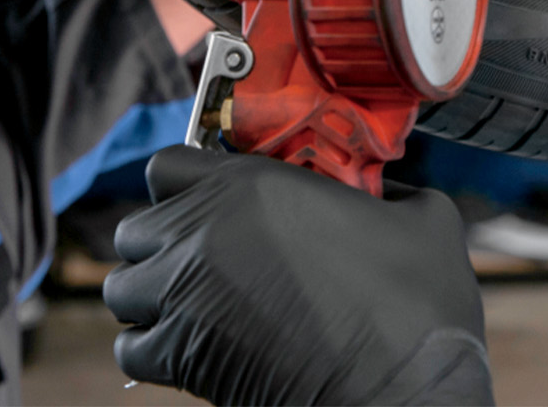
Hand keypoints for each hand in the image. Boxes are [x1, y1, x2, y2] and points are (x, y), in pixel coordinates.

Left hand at [105, 146, 492, 404]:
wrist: (402, 394)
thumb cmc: (418, 309)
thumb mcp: (423, 218)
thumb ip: (388, 190)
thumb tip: (386, 191)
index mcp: (254, 186)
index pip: (168, 164)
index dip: (186, 182)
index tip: (211, 200)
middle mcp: (204, 232)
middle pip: (137, 227)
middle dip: (164, 243)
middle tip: (206, 259)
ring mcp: (184, 295)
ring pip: (125, 285)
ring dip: (152, 294)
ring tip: (196, 306)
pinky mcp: (180, 356)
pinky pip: (129, 346)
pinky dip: (152, 348)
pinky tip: (193, 348)